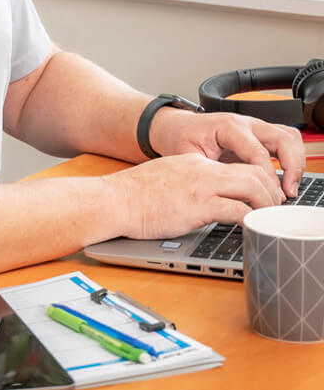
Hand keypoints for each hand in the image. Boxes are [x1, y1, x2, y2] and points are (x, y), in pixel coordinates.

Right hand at [106, 153, 285, 239]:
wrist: (115, 199)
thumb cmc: (133, 195)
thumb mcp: (167, 179)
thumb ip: (189, 183)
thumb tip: (203, 200)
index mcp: (195, 161)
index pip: (238, 164)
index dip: (258, 180)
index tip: (263, 196)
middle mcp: (202, 168)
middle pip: (253, 170)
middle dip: (271, 190)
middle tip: (274, 208)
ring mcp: (201, 186)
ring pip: (252, 186)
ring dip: (266, 204)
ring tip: (267, 219)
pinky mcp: (197, 206)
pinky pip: (237, 209)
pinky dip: (250, 219)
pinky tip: (250, 228)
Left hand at [149, 108, 304, 198]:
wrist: (175, 127)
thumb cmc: (180, 139)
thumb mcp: (189, 157)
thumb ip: (211, 173)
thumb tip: (231, 194)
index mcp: (228, 126)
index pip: (258, 152)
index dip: (267, 176)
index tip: (269, 197)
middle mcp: (245, 123)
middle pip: (283, 138)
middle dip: (291, 167)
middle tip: (287, 192)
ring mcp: (254, 126)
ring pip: (289, 137)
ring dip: (295, 162)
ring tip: (289, 188)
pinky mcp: (258, 134)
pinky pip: (284, 141)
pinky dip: (291, 160)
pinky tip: (284, 181)